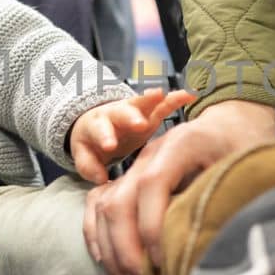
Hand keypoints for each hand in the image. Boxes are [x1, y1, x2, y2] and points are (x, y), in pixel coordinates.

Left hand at [69, 87, 197, 183]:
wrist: (97, 127)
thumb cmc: (91, 145)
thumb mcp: (84, 156)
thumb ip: (89, 166)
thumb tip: (100, 179)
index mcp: (96, 125)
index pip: (99, 130)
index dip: (105, 137)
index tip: (110, 146)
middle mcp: (115, 114)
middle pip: (122, 112)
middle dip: (132, 117)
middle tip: (140, 124)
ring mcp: (134, 112)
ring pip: (143, 103)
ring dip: (154, 101)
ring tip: (164, 96)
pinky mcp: (150, 113)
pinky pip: (163, 104)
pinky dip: (175, 99)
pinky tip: (190, 96)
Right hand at [83, 98, 274, 274]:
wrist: (230, 125)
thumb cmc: (244, 149)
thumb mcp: (249, 167)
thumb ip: (232, 196)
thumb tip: (218, 245)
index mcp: (182, 144)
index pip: (152, 184)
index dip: (152, 226)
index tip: (161, 262)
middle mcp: (150, 152)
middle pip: (119, 199)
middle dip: (126, 248)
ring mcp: (135, 164)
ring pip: (104, 206)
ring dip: (111, 248)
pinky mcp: (128, 177)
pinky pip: (98, 204)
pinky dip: (98, 235)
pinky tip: (107, 263)